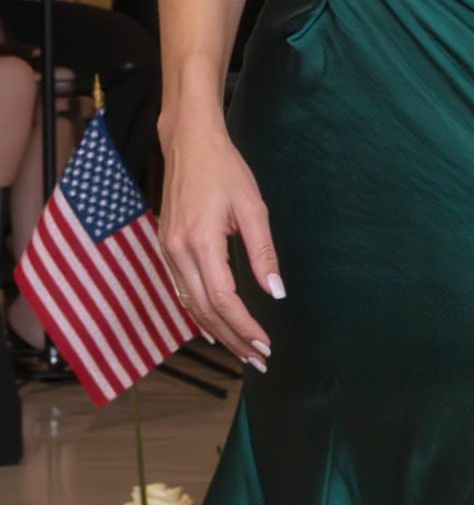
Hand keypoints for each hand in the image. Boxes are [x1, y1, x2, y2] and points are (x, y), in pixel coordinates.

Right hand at [159, 114, 282, 369]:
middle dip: (232, 339)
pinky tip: (213, 329)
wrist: (189, 145)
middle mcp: (177, 252)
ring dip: (216, 332)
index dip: (244, 326)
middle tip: (259, 360)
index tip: (265, 345)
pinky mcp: (166, 249)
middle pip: (204, 310)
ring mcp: (167, 252)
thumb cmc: (226, 171)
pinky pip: (181, 291)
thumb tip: (276, 292)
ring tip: (242, 352)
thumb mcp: (253, 208)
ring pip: (190, 305)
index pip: (222, 299)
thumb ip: (264, 253)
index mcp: (200, 242)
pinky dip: (199, 314)